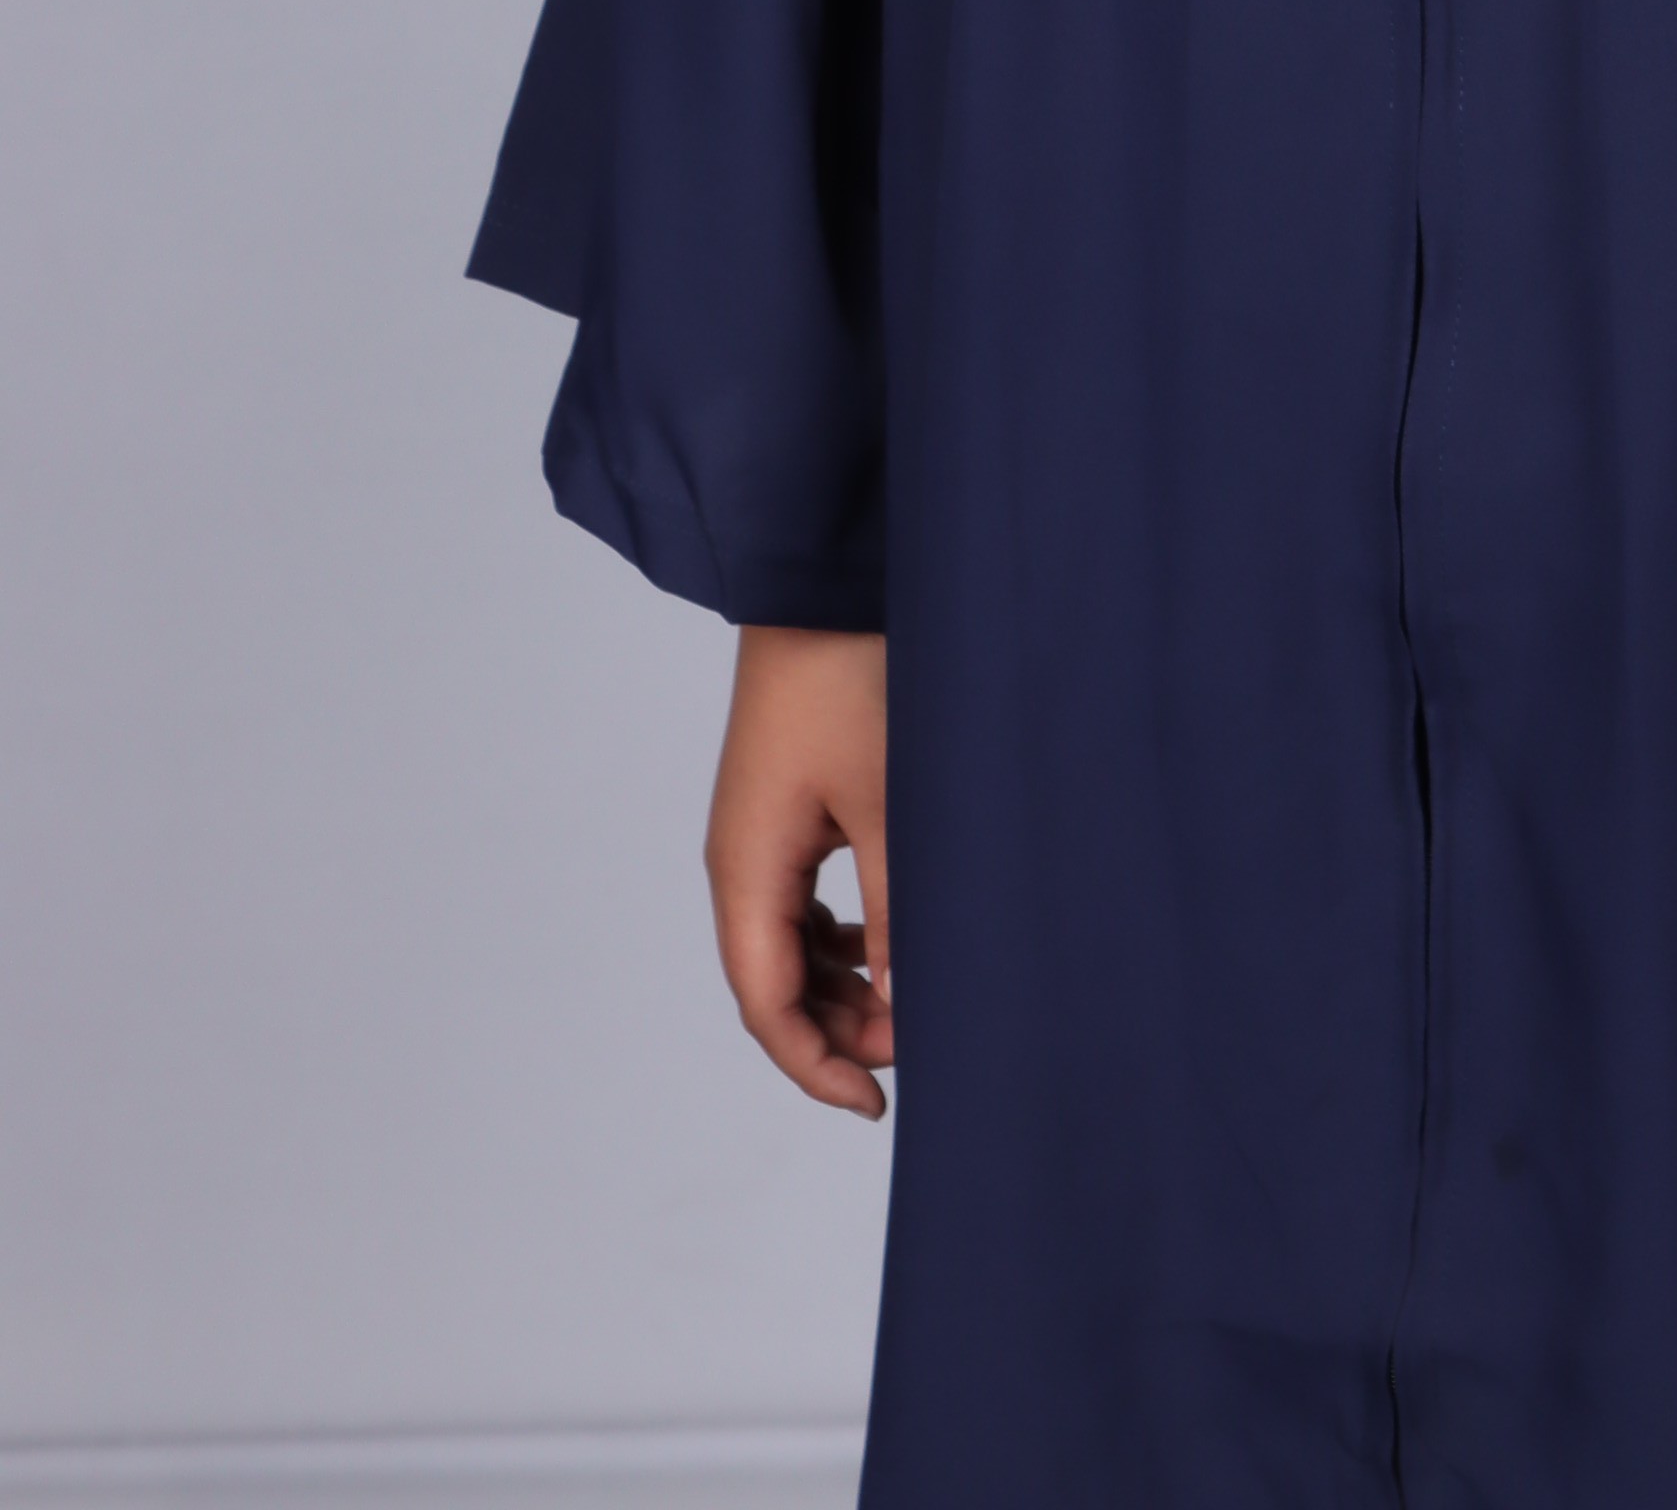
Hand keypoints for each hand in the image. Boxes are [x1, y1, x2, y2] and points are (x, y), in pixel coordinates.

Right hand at [706, 624, 893, 1116]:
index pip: (765, 1004)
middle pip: (775, 984)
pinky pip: (803, 904)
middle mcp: (741, 862)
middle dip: (841, 1028)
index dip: (815, 1065)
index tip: (877, 1101)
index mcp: (747, 868)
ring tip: (913, 997)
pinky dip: (844, 938)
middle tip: (922, 1040)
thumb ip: (896, 907)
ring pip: (791, 947)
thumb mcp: (888, 802)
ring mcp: (761, 836)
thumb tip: (905, 1003)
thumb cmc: (853, 679)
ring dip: (845, 984)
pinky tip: (890, 938)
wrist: (827, 586)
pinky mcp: (788, 810)